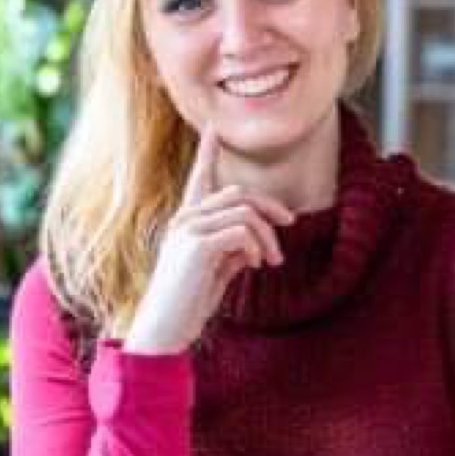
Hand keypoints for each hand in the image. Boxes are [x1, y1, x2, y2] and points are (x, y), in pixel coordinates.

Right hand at [125, 118, 295, 352]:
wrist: (166, 327)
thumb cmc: (188, 303)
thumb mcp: (216, 271)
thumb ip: (232, 249)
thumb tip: (255, 241)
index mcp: (187, 222)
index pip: (200, 178)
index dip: (207, 152)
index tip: (212, 128)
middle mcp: (185, 219)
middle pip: (239, 193)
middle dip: (270, 207)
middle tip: (288, 225)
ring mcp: (189, 229)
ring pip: (245, 211)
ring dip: (267, 236)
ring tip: (272, 260)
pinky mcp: (198, 244)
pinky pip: (242, 231)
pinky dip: (256, 246)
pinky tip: (255, 265)